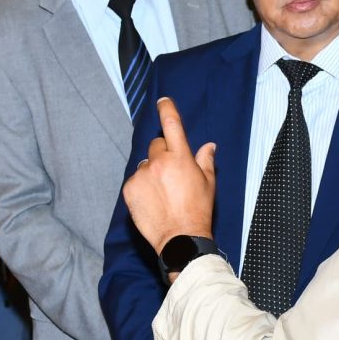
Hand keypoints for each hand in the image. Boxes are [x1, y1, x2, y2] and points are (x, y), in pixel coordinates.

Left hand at [122, 97, 218, 251]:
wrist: (180, 238)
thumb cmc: (198, 210)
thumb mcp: (208, 183)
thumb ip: (205, 160)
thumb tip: (209, 146)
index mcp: (181, 157)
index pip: (172, 124)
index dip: (166, 109)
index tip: (162, 101)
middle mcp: (159, 162)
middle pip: (157, 145)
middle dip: (163, 153)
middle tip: (172, 172)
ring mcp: (142, 175)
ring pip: (145, 163)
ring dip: (152, 170)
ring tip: (162, 191)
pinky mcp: (129, 189)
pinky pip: (135, 179)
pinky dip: (142, 185)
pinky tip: (152, 199)